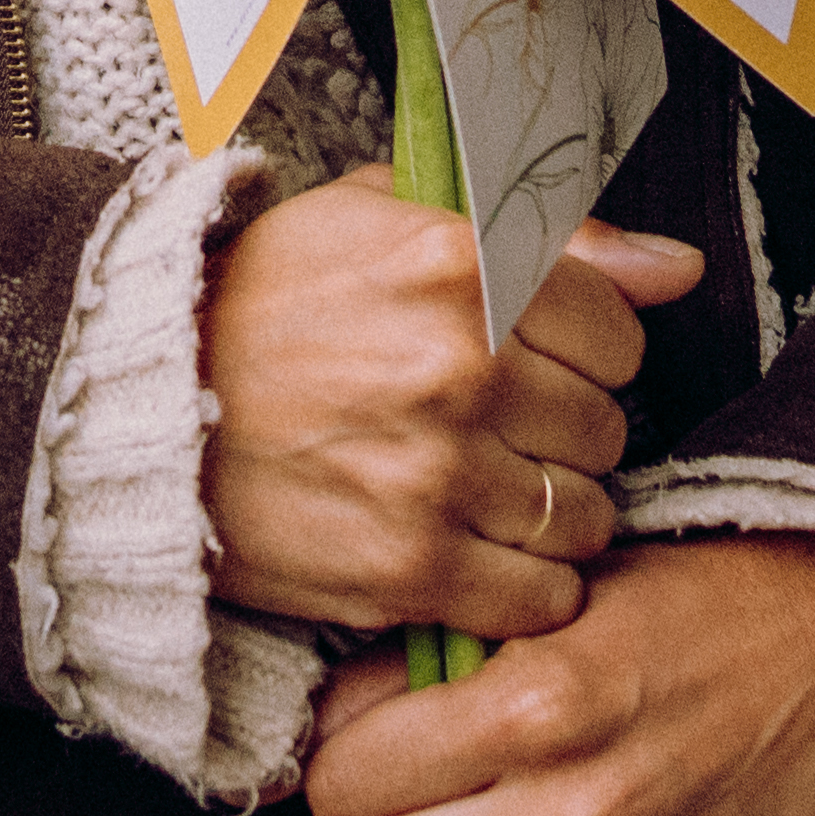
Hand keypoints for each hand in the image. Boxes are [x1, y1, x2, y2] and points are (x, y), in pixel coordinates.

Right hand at [205, 193, 687, 643]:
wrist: (136, 403)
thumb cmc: (267, 301)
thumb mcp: (392, 219)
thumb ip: (552, 237)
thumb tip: (678, 269)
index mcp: (461, 261)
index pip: (618, 331)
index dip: (582, 352)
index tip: (536, 361)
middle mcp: (460, 367)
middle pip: (604, 428)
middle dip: (564, 433)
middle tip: (500, 430)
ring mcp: (437, 474)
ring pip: (584, 516)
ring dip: (549, 513)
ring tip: (486, 492)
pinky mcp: (409, 568)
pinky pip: (538, 596)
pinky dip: (522, 586)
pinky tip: (476, 553)